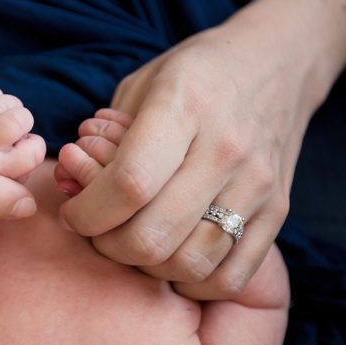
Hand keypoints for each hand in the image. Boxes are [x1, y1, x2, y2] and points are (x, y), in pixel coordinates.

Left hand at [58, 26, 316, 299]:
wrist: (277, 62)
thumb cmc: (197, 73)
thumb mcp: (143, 84)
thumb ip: (104, 139)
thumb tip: (67, 185)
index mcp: (184, 106)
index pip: (128, 184)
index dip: (88, 212)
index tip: (73, 213)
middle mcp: (226, 148)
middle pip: (154, 235)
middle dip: (109, 246)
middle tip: (98, 232)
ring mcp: (257, 183)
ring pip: (190, 264)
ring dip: (149, 268)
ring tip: (135, 244)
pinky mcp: (278, 210)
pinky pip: (231, 276)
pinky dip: (194, 282)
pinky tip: (175, 259)